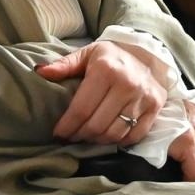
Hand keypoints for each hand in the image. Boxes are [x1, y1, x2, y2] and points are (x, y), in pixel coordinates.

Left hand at [36, 41, 169, 145]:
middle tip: (71, 136)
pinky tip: (107, 137)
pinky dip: (118, 141)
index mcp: (106, 69)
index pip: (81, 109)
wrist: (147, 53)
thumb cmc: (111, 56)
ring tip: (87, 136)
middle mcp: (126, 84)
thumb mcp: (87, 54)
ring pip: (114, 134)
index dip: (67, 126)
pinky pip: (133, 136)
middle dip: (80, 135)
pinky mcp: (155, 108)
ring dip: (97, 140)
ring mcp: (143, 98)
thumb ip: (64, 64)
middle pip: (97, 125)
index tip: (58, 134)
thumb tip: (39, 71)